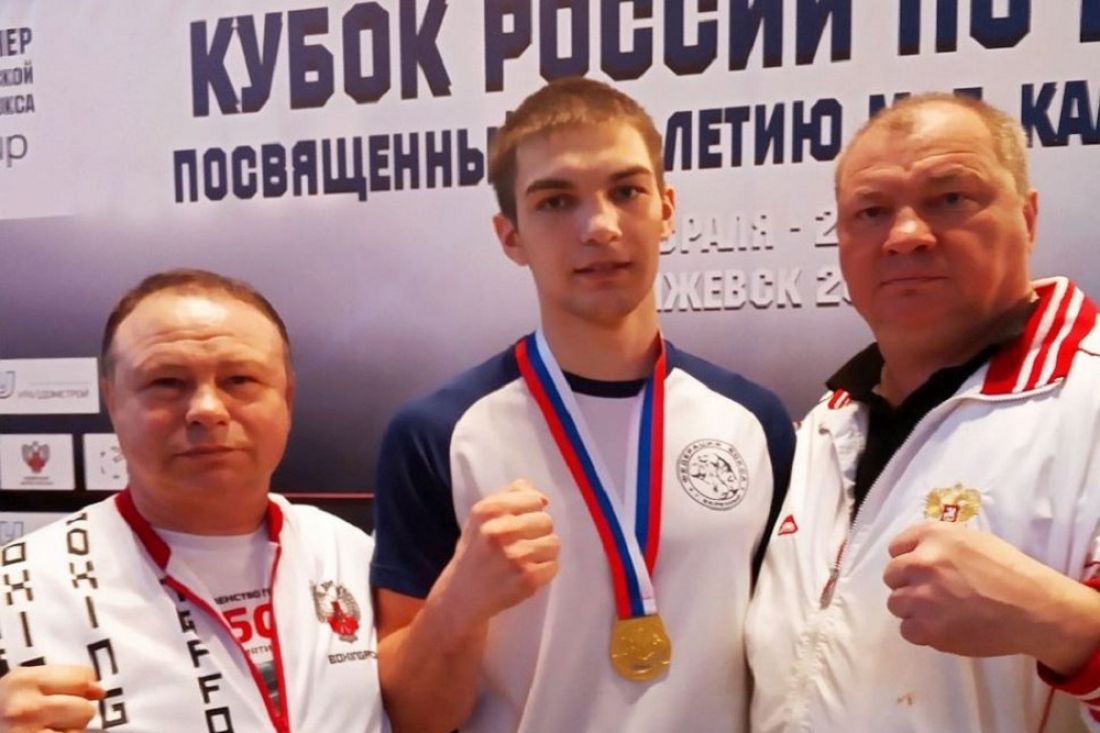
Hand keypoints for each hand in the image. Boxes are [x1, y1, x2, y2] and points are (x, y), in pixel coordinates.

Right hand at [0, 665, 103, 732]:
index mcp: (23, 681)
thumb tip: (100, 691)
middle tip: (52, 716)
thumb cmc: (3, 704)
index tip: (69, 691)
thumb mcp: (24, 683)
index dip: (82, 685)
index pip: (83, 677)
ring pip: (79, 732)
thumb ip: (64, 680)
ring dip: (69, 731)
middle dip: (76, 712)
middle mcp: (25, 708)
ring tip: (45, 728)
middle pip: (85, 708)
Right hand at [429, 480, 559, 633]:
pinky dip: (545, 570)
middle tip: (523, 543)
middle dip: (538, 531)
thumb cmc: (475, 551)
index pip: (534, 499)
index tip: (523, 521)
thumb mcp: (481, 517)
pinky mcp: (527, 579)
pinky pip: (554, 565)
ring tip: (527, 559)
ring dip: (544, 551)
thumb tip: (541, 497)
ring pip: (554, 543)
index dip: (532, 510)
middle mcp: (500, 530)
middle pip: (547, 521)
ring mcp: (515, 556)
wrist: (462, 595)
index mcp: (488, 510)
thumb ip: (509, 496)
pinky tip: (528, 573)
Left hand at [884, 522, 1099, 670]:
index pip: (896, 547)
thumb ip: (939, 544)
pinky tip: (944, 628)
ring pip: (896, 604)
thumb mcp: (973, 541)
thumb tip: (917, 554)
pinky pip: (907, 630)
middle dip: (908, 584)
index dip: (908, 559)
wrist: (1034, 609)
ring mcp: (922, 596)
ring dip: (913, 609)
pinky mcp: (928, 628)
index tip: (921, 570)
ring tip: (940, 612)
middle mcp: (921, 562)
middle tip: (932, 593)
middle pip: (891, 576)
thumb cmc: (1011, 572)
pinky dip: (922, 632)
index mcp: (933, 536)